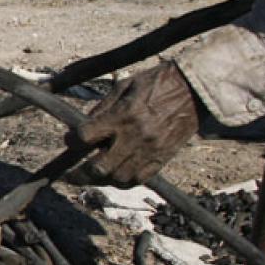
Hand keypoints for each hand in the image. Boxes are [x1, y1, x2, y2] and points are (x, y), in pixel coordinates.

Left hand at [68, 61, 202, 185]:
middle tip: (71, 175)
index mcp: (123, 115)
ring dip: (101, 180)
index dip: (72, 141)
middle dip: (80, 174)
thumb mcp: (124, 86)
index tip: (69, 140)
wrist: (195, 90)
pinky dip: (123, 181)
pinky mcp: (163, 158)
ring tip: (93, 176)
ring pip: (118, 178)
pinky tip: (115, 176)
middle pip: (99, 167)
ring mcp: (150, 150)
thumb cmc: (157, 83)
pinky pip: (139, 179)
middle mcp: (135, 136)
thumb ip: (102, 108)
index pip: (86, 136)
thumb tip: (81, 127)